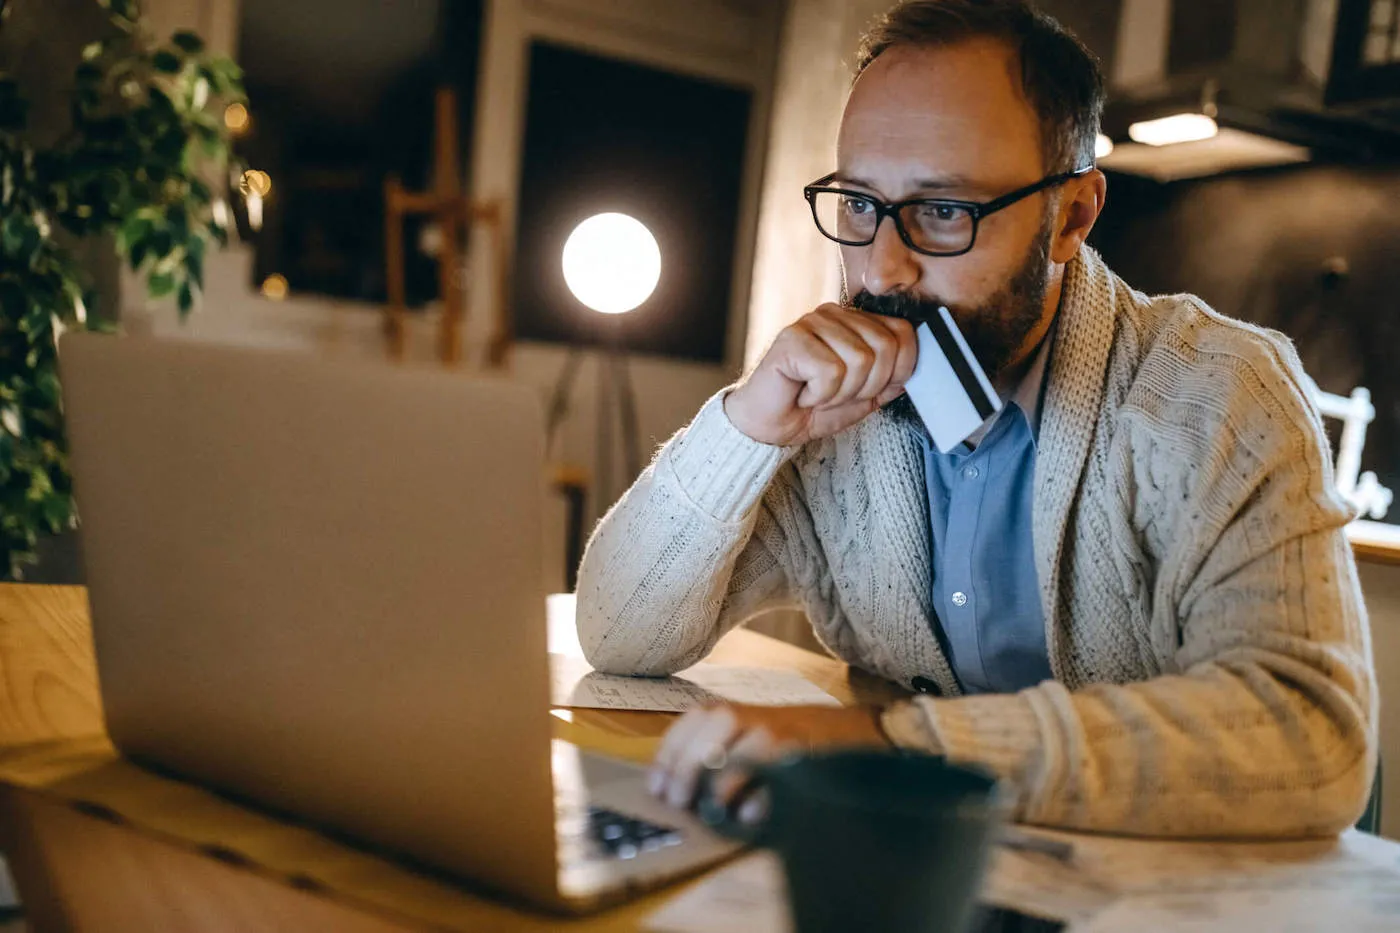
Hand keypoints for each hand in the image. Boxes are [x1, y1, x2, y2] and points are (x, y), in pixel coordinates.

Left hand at [646, 704, 888, 814]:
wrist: (836, 730)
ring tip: (710, 808)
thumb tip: (669, 788)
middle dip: (689, 767)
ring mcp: (775, 731)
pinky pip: (775, 771)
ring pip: (743, 744)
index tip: (657, 789)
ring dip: (722, 780)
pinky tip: (746, 814)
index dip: (667, 757)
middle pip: (710, 728)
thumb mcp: (735, 736)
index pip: (687, 725)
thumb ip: (705, 752)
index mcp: (723, 711)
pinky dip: (759, 795)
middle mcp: (747, 715)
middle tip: (679, 801)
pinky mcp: (799, 752)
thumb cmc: (774, 741)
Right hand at [724, 305, 916, 445]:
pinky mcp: (792, 339)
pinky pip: (831, 371)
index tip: (869, 390)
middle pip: (885, 347)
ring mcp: (812, 322)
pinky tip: (802, 393)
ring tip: (818, 394)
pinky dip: (820, 394)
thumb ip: (892, 380)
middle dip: (868, 386)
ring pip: (860, 361)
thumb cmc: (812, 408)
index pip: (903, 333)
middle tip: (838, 395)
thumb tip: (921, 370)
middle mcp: (835, 314)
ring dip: (841, 393)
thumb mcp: (864, 397)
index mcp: (855, 321)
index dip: (898, 370)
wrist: (769, 426)